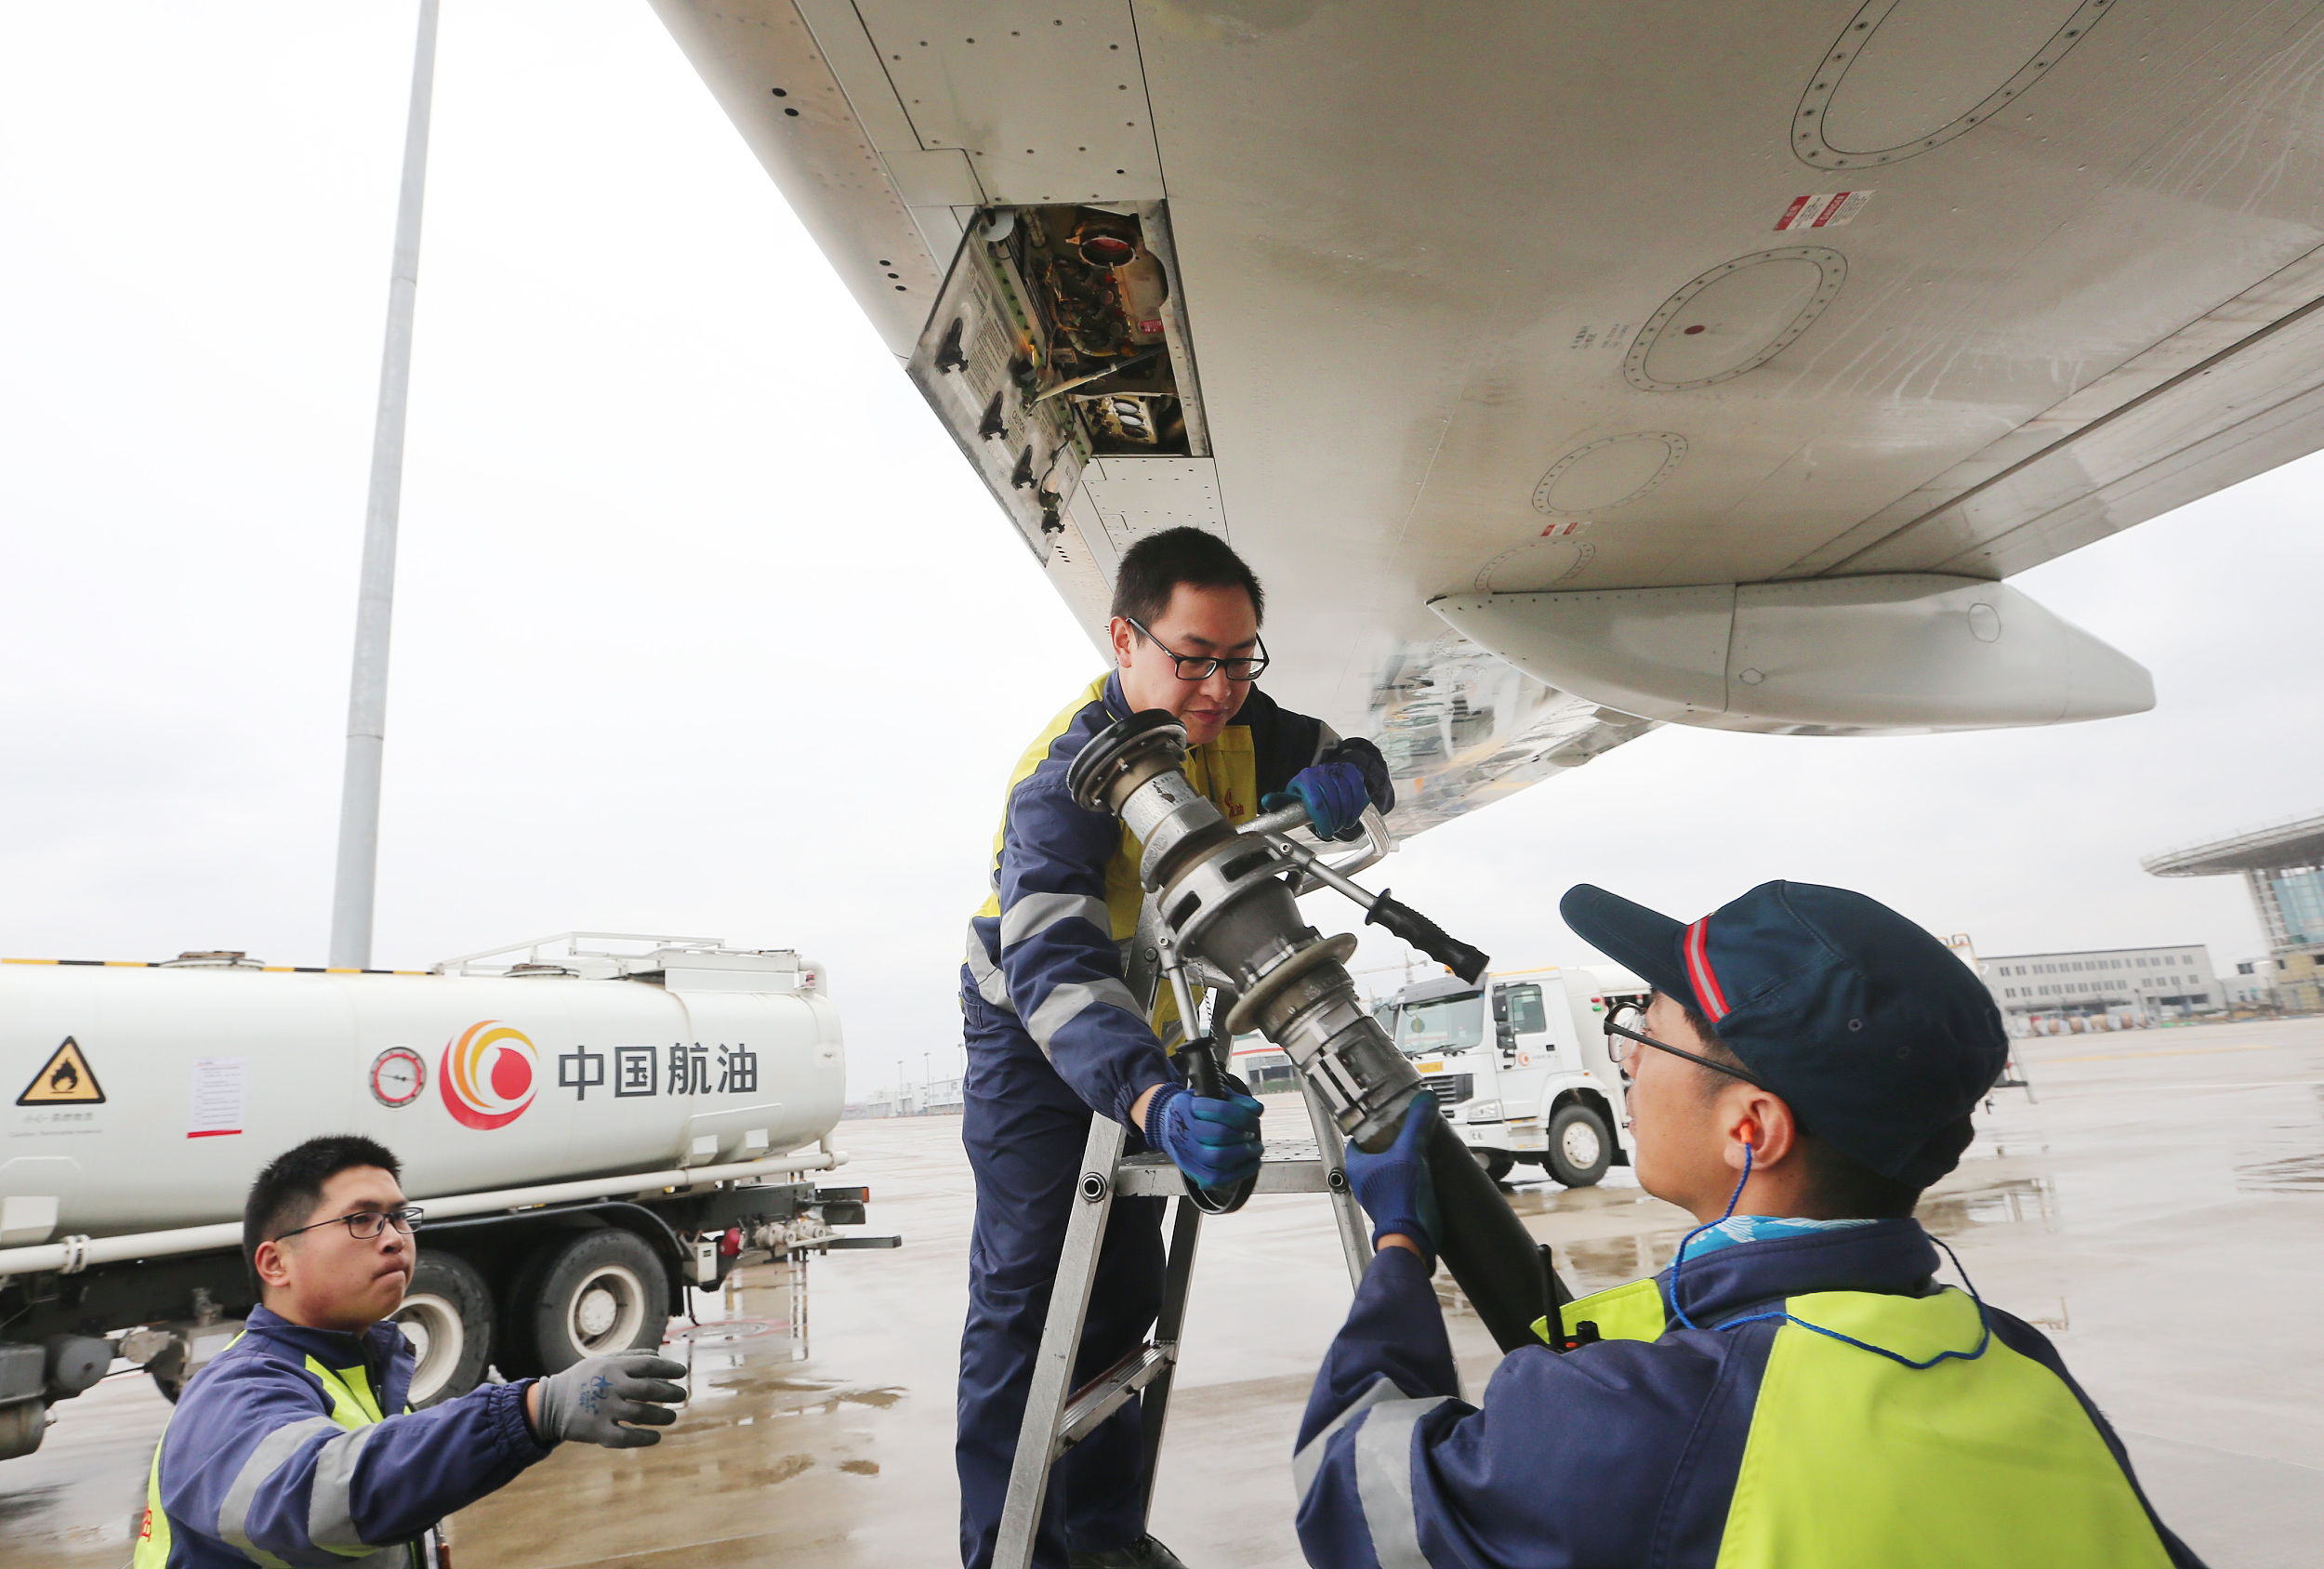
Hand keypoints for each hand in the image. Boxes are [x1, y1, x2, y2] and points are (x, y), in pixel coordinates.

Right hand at [528, 1350, 687, 1448]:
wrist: (550, 1404)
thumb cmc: (583, 1380)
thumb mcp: (602, 1361)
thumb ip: (630, 1357)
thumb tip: (659, 1356)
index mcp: (613, 1367)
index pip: (649, 1365)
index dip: (669, 1368)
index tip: (682, 1373)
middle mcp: (610, 1387)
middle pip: (650, 1390)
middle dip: (671, 1393)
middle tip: (682, 1395)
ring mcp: (604, 1410)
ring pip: (642, 1414)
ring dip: (662, 1416)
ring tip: (672, 1417)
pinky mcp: (597, 1431)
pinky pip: (626, 1438)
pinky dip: (644, 1438)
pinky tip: (656, 1437)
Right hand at [1144, 1083, 1263, 1187]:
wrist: (1167, 1127)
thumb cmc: (1195, 1111)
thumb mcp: (1211, 1096)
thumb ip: (1236, 1101)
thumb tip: (1257, 1110)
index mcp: (1187, 1107)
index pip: (1219, 1110)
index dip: (1243, 1115)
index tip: (1254, 1118)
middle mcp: (1183, 1131)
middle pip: (1219, 1134)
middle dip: (1243, 1134)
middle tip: (1252, 1134)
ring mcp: (1186, 1154)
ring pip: (1217, 1158)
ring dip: (1244, 1153)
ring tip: (1256, 1148)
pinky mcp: (1192, 1172)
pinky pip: (1217, 1179)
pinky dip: (1241, 1173)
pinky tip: (1252, 1163)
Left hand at [1264, 761, 1370, 841]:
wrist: (1324, 775)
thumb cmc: (1306, 790)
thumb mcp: (1292, 795)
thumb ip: (1279, 801)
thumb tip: (1266, 801)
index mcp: (1305, 778)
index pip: (1317, 804)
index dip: (1323, 821)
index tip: (1325, 832)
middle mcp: (1322, 772)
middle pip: (1334, 803)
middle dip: (1335, 822)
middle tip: (1332, 830)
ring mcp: (1338, 771)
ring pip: (1348, 799)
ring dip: (1346, 817)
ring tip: (1341, 824)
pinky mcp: (1352, 772)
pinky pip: (1359, 792)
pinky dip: (1357, 807)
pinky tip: (1351, 815)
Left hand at [1343, 1094, 1440, 1266]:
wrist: (1411, 1236)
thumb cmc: (1400, 1200)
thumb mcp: (1410, 1152)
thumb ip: (1417, 1124)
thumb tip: (1425, 1101)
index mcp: (1357, 1165)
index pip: (1359, 1137)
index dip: (1372, 1126)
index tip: (1386, 1117)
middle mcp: (1364, 1180)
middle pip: (1375, 1152)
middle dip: (1391, 1141)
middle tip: (1406, 1130)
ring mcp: (1378, 1194)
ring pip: (1388, 1168)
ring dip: (1402, 1159)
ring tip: (1417, 1148)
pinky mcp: (1393, 1205)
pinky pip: (1399, 1183)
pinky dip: (1409, 1175)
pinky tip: (1423, 1170)